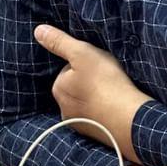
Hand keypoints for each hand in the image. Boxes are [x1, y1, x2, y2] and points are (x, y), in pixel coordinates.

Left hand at [34, 24, 150, 158]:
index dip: (83, 63)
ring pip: (86, 102)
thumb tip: (38, 31)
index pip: (68, 69)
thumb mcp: (81, 53)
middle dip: (88, 81)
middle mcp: (64, 109)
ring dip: (96, 96)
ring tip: (112, 91)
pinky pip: (96, 116)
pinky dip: (104, 110)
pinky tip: (115, 106)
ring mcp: (79, 124)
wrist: (128, 118)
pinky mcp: (95, 134)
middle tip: (106, 77)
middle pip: (76, 86)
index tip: (97, 65)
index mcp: (58, 88)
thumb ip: (59, 41)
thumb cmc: (105, 82)